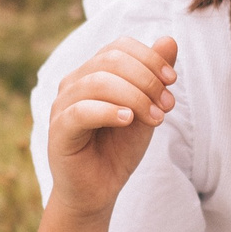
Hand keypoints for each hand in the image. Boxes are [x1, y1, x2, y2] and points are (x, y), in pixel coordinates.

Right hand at [47, 35, 177, 219]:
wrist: (98, 191)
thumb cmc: (117, 150)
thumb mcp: (145, 109)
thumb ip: (154, 77)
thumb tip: (169, 40)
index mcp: (92, 73)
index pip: (119, 47)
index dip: (149, 58)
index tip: (172, 82)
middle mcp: (74, 83)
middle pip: (109, 60)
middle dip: (145, 79)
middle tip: (166, 105)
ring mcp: (62, 105)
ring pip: (97, 82)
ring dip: (134, 97)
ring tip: (155, 117)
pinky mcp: (58, 130)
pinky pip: (80, 111)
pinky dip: (107, 111)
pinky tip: (128, 121)